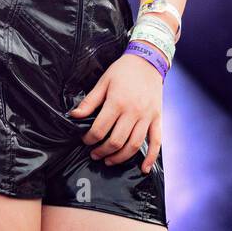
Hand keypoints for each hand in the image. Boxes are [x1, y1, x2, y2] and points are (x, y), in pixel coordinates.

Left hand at [67, 52, 164, 172]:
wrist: (149, 60)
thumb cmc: (123, 71)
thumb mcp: (103, 82)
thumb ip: (90, 101)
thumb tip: (74, 116)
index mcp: (117, 102)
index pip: (100, 129)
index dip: (90, 139)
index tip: (85, 141)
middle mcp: (133, 112)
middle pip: (116, 141)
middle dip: (102, 151)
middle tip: (94, 154)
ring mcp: (147, 117)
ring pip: (134, 145)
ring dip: (120, 158)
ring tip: (109, 160)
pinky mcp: (157, 119)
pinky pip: (156, 142)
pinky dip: (151, 158)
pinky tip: (144, 169)